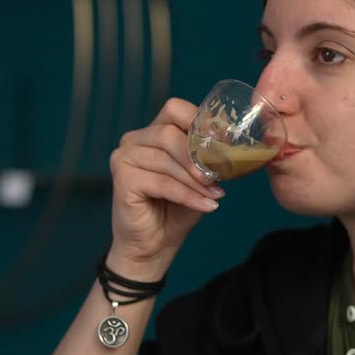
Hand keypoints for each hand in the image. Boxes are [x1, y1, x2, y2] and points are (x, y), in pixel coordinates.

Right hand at [108, 97, 223, 275]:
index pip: (175, 109)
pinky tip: (206, 206)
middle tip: (217, 178)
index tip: (222, 146)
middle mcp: (134, 140)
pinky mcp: (122, 179)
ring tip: (214, 196)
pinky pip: (161, 182)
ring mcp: (123, 157)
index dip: (199, 123)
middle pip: (169, 133)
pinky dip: (187, 195)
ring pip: (166, 160)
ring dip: (195, 181)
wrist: (153, 245)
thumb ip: (208, 158)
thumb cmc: (176, 208)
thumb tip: (232, 147)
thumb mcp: (199, 178)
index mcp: (152, 132)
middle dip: (198, 156)